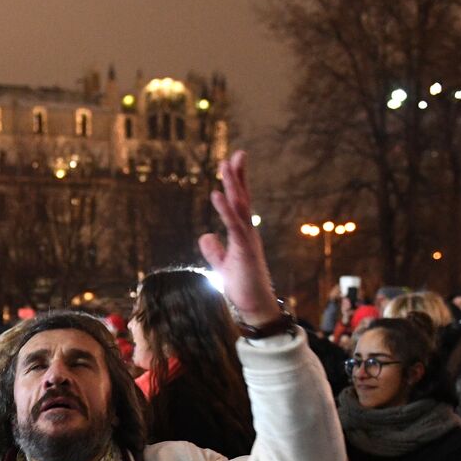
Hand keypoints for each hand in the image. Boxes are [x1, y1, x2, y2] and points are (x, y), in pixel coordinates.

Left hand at [197, 151, 278, 324]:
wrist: (255, 307)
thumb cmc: (242, 286)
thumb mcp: (223, 265)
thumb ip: (214, 250)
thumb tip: (205, 236)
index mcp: (243, 234)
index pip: (240, 203)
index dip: (237, 182)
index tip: (233, 162)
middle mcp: (248, 232)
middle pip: (242, 198)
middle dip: (237, 176)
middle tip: (235, 154)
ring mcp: (247, 240)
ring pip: (239, 207)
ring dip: (232, 185)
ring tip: (224, 165)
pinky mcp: (244, 250)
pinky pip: (234, 225)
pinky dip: (225, 209)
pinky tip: (216, 194)